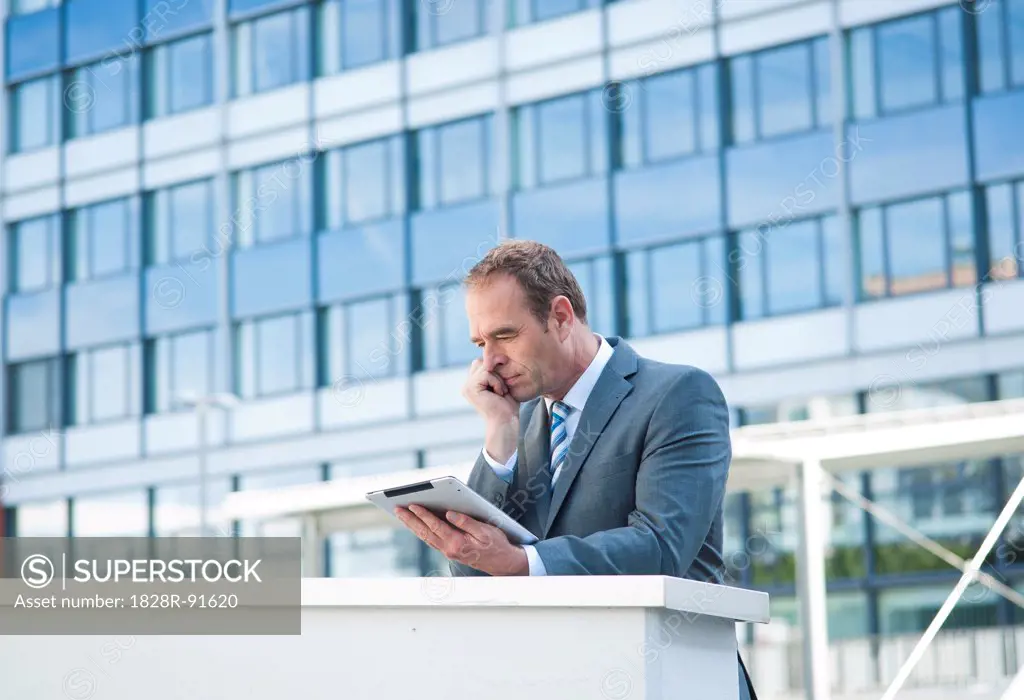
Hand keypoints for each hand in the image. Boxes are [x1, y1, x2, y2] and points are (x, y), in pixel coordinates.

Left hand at [395, 505, 528, 576]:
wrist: (502, 563)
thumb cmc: (496, 544)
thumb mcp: (485, 531)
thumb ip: (466, 522)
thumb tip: (450, 514)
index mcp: (457, 543)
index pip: (436, 526)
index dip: (423, 515)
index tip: (412, 505)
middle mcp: (449, 549)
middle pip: (425, 533)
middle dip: (410, 520)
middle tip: (398, 509)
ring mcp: (448, 551)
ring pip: (426, 537)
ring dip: (413, 525)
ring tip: (402, 514)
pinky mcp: (450, 550)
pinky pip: (431, 539)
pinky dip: (421, 530)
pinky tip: (416, 524)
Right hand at [461, 359, 519, 422]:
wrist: (506, 422)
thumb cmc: (507, 407)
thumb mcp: (502, 384)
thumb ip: (497, 372)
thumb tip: (499, 356)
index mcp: (473, 384)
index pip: (481, 363)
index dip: (494, 368)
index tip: (503, 383)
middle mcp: (467, 384)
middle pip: (481, 362)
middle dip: (496, 373)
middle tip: (502, 389)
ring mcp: (467, 386)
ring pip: (485, 367)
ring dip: (498, 379)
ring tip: (501, 392)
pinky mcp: (470, 388)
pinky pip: (486, 373)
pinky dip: (497, 382)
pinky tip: (499, 394)